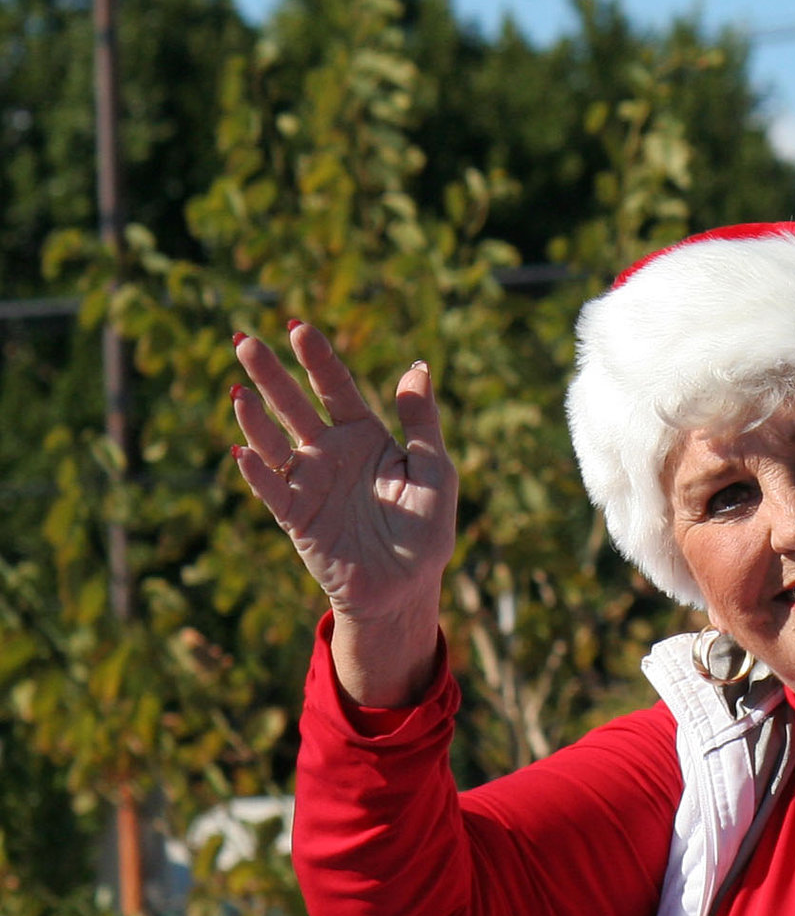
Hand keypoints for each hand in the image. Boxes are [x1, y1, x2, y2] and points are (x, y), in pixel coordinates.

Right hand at [230, 322, 454, 703]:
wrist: (406, 588)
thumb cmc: (424, 530)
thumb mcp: (434, 472)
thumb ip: (422, 422)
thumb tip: (417, 367)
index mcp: (363, 436)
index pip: (335, 388)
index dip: (317, 358)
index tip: (298, 327)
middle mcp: (329, 453)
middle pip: (293, 405)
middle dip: (270, 374)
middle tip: (244, 340)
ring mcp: (309, 483)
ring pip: (273, 443)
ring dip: (254, 418)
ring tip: (240, 392)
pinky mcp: (296, 517)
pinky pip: (272, 492)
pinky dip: (256, 473)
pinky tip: (244, 453)